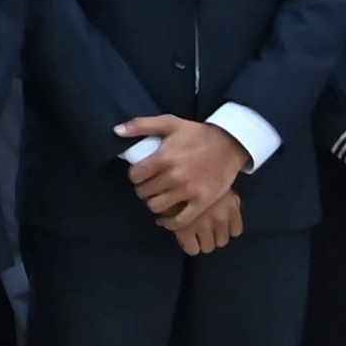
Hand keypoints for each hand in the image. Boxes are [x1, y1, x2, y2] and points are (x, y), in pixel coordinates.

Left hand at [122, 117, 249, 252]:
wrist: (229, 144)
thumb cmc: (196, 134)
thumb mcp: (169, 122)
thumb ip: (141, 125)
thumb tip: (116, 130)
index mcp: (164, 157)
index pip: (135, 176)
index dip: (135, 176)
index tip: (141, 175)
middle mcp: (175, 176)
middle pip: (144, 192)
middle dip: (143, 190)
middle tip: (149, 187)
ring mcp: (189, 191)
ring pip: (157, 206)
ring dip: (154, 203)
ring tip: (158, 197)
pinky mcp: (202, 202)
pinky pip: (179, 221)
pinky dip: (169, 223)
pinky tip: (165, 218)